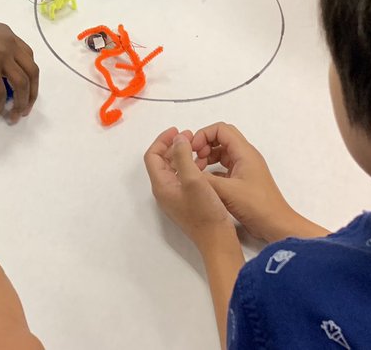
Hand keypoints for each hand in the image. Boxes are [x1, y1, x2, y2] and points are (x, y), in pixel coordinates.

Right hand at [0, 11, 39, 122]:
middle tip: (24, 109)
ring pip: (22, 84)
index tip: (26, 92)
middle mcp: (9, 43)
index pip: (28, 58)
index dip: (30, 77)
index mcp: (7, 35)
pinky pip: (0, 93)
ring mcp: (2, 55)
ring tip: (13, 117)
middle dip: (31, 93)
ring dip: (20, 104)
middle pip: (32, 72)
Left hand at [144, 127, 237, 248]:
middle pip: (162, 161)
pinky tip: (204, 163)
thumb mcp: (193, 179)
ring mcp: (176, 197)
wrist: (217, 240)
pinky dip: (190, 166)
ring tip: (197, 147)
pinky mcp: (187, 201)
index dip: (162, 140)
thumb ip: (182, 156)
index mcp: (162, 185)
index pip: (153, 156)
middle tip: (189, 136)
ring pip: (174, 169)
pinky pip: (183, 177)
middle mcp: (165, 191)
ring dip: (182, 155)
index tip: (178, 130)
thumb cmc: (204, 211)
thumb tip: (178, 138)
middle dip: (173, 145)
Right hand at [191, 122, 327, 242]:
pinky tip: (205, 181)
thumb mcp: (227, 191)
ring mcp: (245, 168)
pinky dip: (213, 169)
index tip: (192, 150)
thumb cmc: (256, 206)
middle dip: (204, 143)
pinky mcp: (243, 180)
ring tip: (197, 170)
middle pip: (221, 137)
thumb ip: (205, 179)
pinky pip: (224, 166)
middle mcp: (245, 156)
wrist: (276, 225)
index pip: (220, 129)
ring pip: (222, 152)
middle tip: (193, 158)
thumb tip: (185, 170)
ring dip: (207, 156)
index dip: (203, 135)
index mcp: (244, 152)